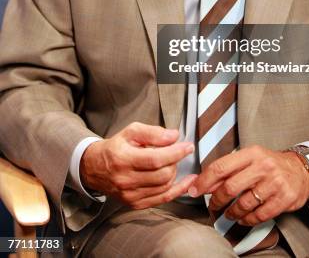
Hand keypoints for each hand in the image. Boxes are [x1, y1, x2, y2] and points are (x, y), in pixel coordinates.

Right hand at [80, 122, 196, 208]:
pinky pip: (162, 199)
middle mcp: (126, 180)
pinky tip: (187, 182)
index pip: (156, 159)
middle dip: (175, 161)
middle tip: (176, 151)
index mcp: (123, 159)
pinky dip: (177, 190)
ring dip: (174, 173)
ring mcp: (130, 195)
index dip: (176, 152)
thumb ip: (152, 132)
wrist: (94, 168)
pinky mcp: (134, 204)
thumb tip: (174, 136)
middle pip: (162, 174)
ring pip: (164, 187)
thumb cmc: (115, 147)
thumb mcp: (130, 131)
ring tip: (172, 162)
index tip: (188, 146)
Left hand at [188, 145, 308, 225]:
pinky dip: (247, 220)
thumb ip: (229, 168)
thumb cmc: (270, 164)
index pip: (221, 166)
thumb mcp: (251, 158)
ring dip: (232, 212)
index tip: (194, 190)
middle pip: (230, 187)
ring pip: (244, 203)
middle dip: (217, 200)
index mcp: (252, 153)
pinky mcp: (284, 199)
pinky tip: (244, 218)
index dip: (204, 180)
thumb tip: (202, 181)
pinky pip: (259, 215)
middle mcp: (263, 166)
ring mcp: (275, 183)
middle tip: (213, 205)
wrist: (301, 169)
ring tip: (229, 214)